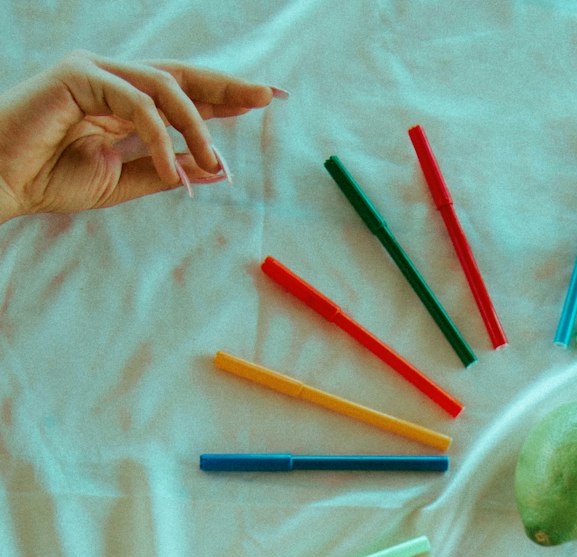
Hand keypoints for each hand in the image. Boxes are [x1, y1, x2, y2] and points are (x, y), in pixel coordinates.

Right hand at [0, 49, 282, 220]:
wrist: (4, 180)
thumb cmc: (50, 179)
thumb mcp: (122, 181)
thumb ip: (164, 172)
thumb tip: (215, 171)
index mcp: (125, 101)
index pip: (183, 92)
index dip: (224, 96)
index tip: (266, 99)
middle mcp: (114, 78)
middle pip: (182, 75)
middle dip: (227, 86)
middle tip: (267, 96)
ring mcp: (96, 71)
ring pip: (164, 87)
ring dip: (196, 127)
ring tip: (213, 164)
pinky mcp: (79, 75)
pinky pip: (135, 102)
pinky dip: (160, 136)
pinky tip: (173, 169)